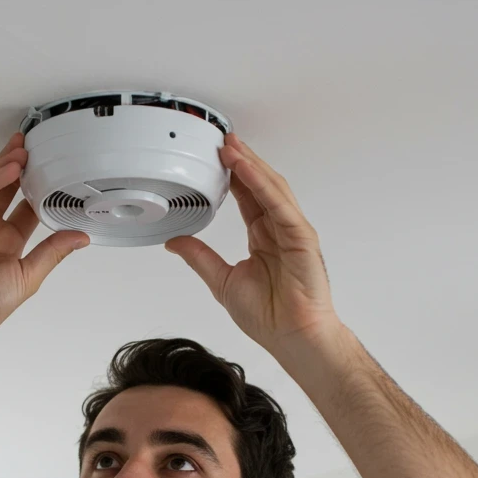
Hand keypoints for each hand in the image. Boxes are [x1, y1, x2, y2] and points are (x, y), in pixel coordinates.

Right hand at [0, 131, 89, 343]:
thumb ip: (53, 252)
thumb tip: (79, 236)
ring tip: (24, 151)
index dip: (39, 189)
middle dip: (20, 167)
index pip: (26, 207)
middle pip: (6, 188)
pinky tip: (9, 168)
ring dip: (6, 166)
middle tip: (36, 147)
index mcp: (7, 242)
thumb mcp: (29, 275)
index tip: (55, 172)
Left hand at [164, 133, 342, 354]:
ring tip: (231, 147)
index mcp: (264, 238)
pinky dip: (262, 185)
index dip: (233, 175)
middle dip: (242, 161)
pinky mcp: (302, 237)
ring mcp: (293, 231)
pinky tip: (246, 169)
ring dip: (251, 165)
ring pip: (271, 188)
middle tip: (223, 139)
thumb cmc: (270, 317)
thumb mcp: (221, 280)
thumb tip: (175, 242)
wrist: (291, 338)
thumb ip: (199, 257)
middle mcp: (279, 230)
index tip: (216, 157)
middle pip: (261, 185)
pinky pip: (279, 205)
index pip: (247, 197)